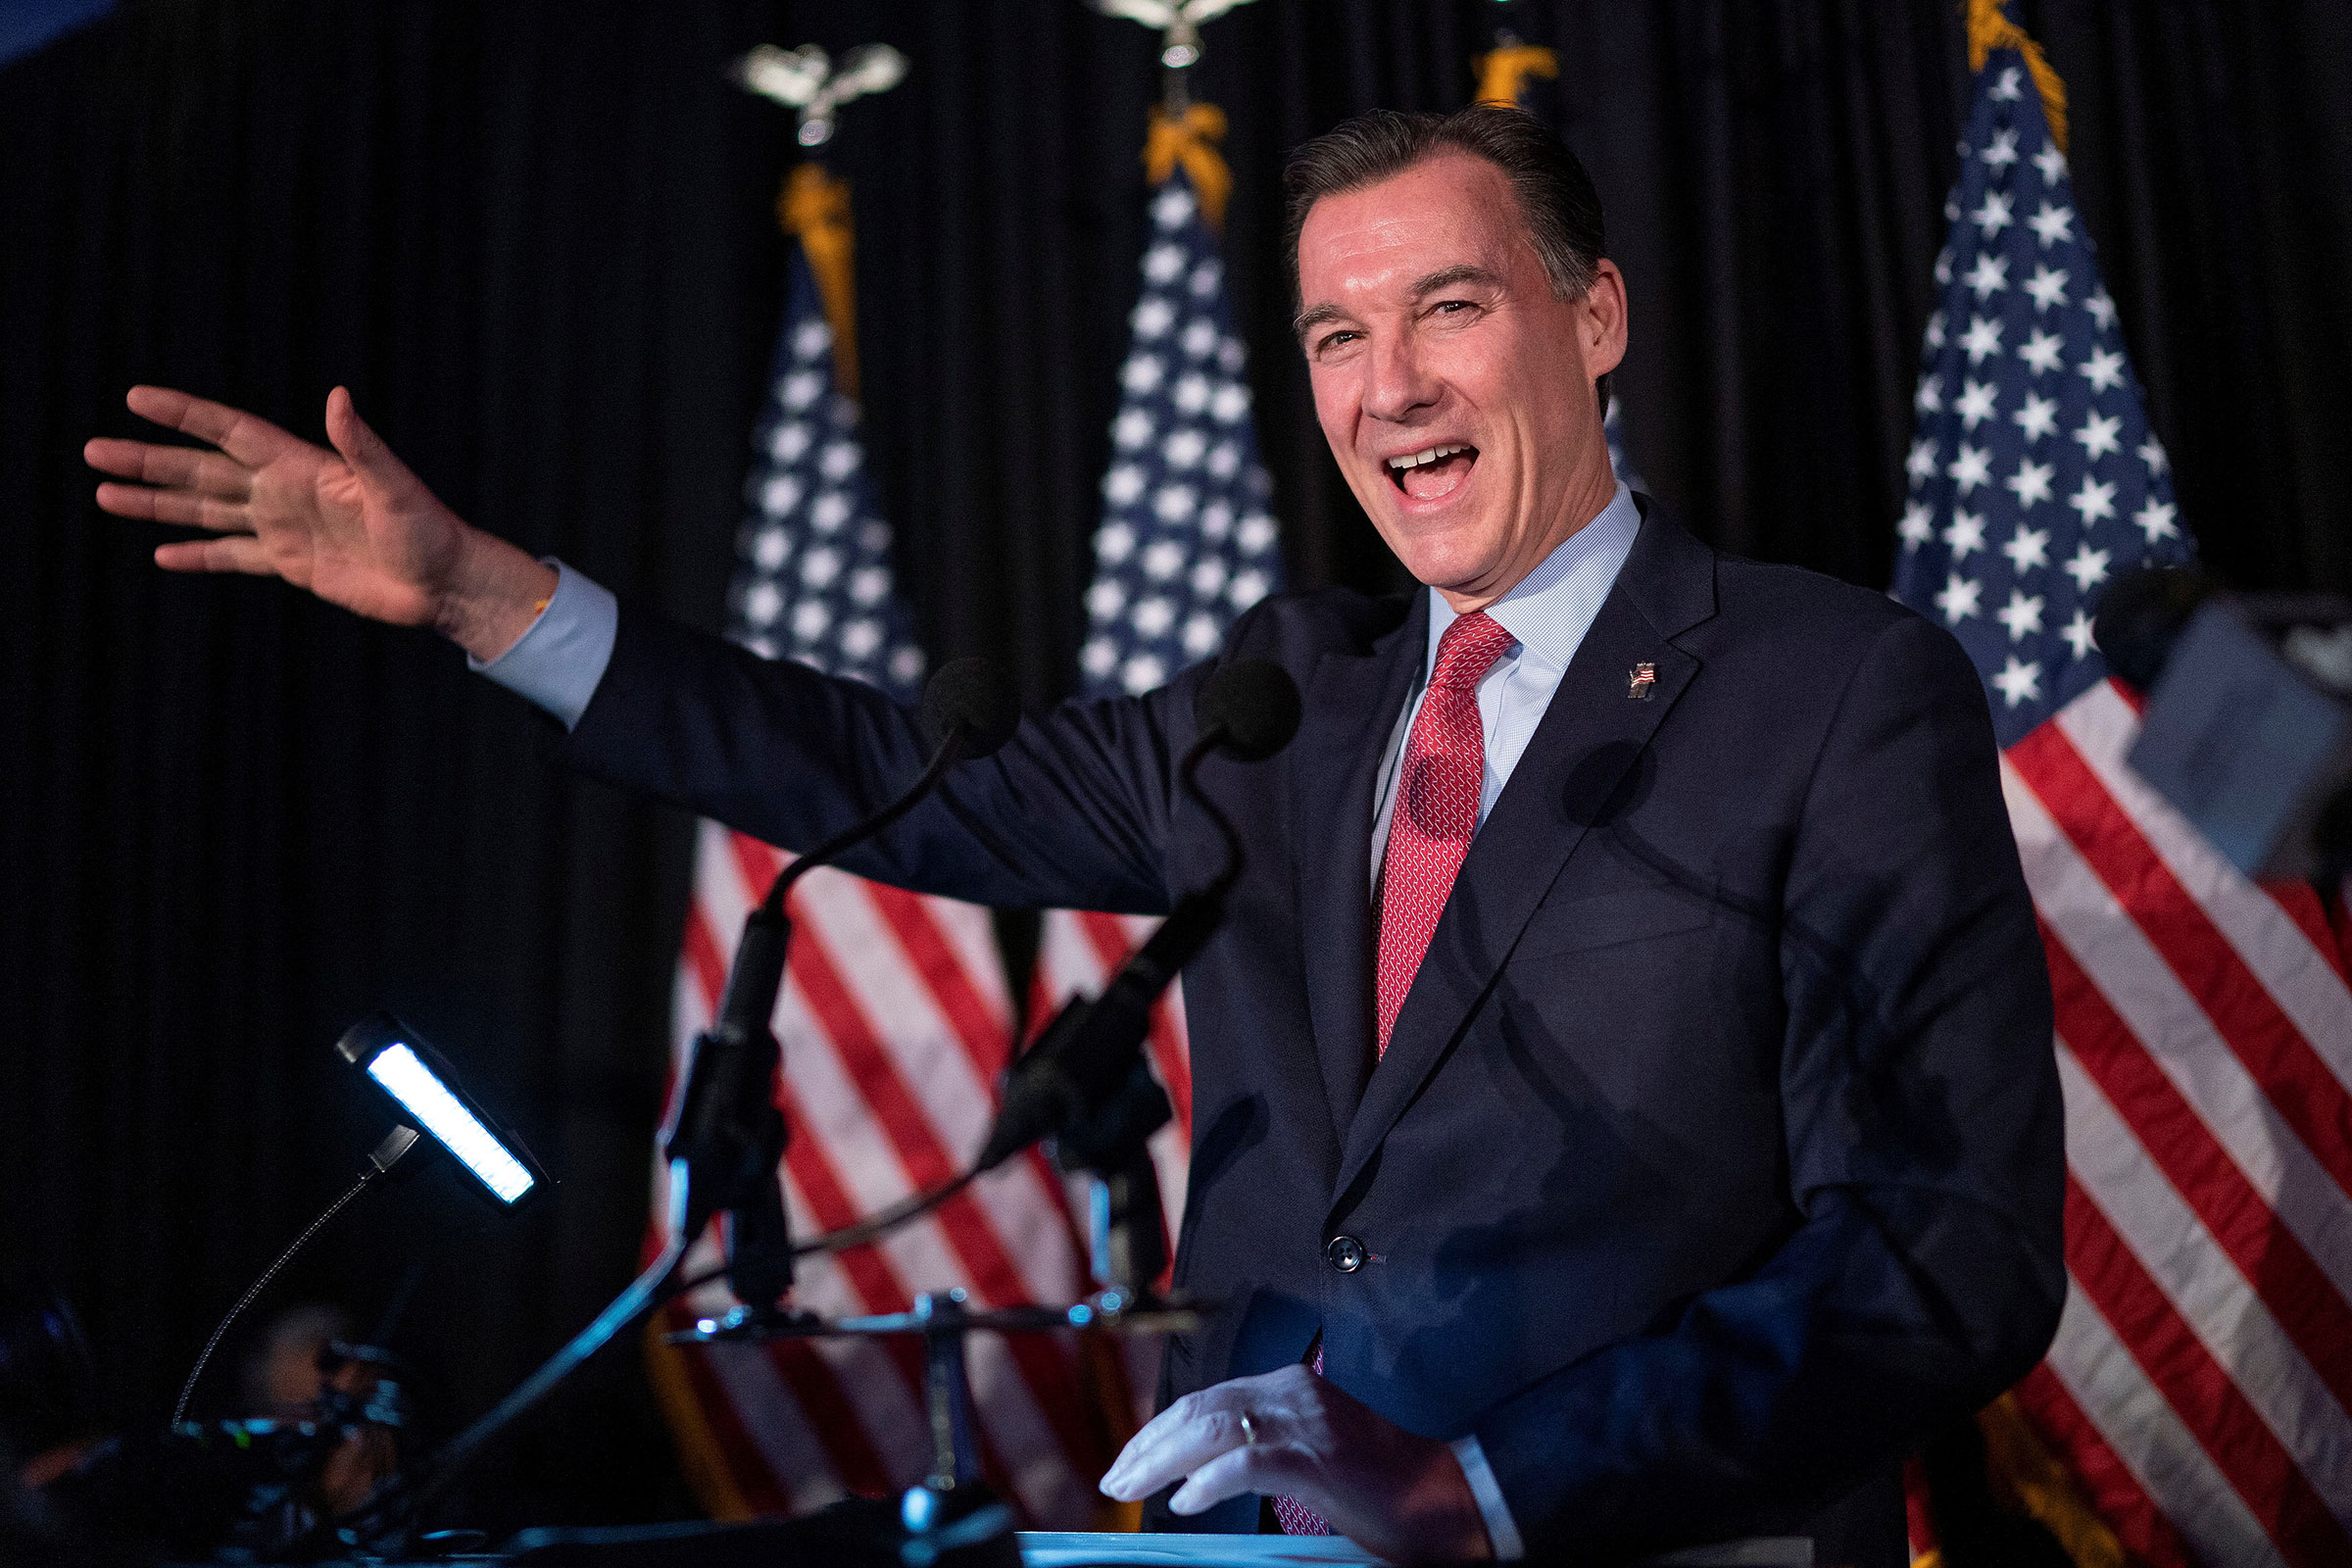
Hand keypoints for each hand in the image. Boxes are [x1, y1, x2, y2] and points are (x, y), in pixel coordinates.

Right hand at [85, 385, 555, 660]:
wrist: (444, 584)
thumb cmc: (428, 530)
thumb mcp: (394, 487)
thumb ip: (362, 445)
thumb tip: (337, 397)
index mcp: (302, 466)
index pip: (230, 431)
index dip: (185, 415)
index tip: (137, 398)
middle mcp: (285, 492)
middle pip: (202, 470)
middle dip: (148, 460)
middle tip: (92, 451)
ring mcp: (285, 528)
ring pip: (206, 511)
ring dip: (157, 504)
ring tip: (105, 495)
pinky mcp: (292, 565)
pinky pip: (233, 557)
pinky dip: (198, 556)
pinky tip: (161, 554)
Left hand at [1099, 1364, 1492, 1562]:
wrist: (1446, 1497)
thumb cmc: (1380, 1487)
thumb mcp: (1311, 1456)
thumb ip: (1262, 1450)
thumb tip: (1197, 1476)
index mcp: (1291, 1386)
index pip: (1206, 1399)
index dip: (1160, 1430)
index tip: (1128, 1461)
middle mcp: (1294, 1391)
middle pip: (1199, 1408)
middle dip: (1148, 1445)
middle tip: (1113, 1481)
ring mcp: (1308, 1421)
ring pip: (1213, 1427)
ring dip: (1162, 1461)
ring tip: (1131, 1490)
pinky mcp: (1320, 1457)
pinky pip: (1248, 1461)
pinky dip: (1209, 1481)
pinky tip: (1185, 1501)